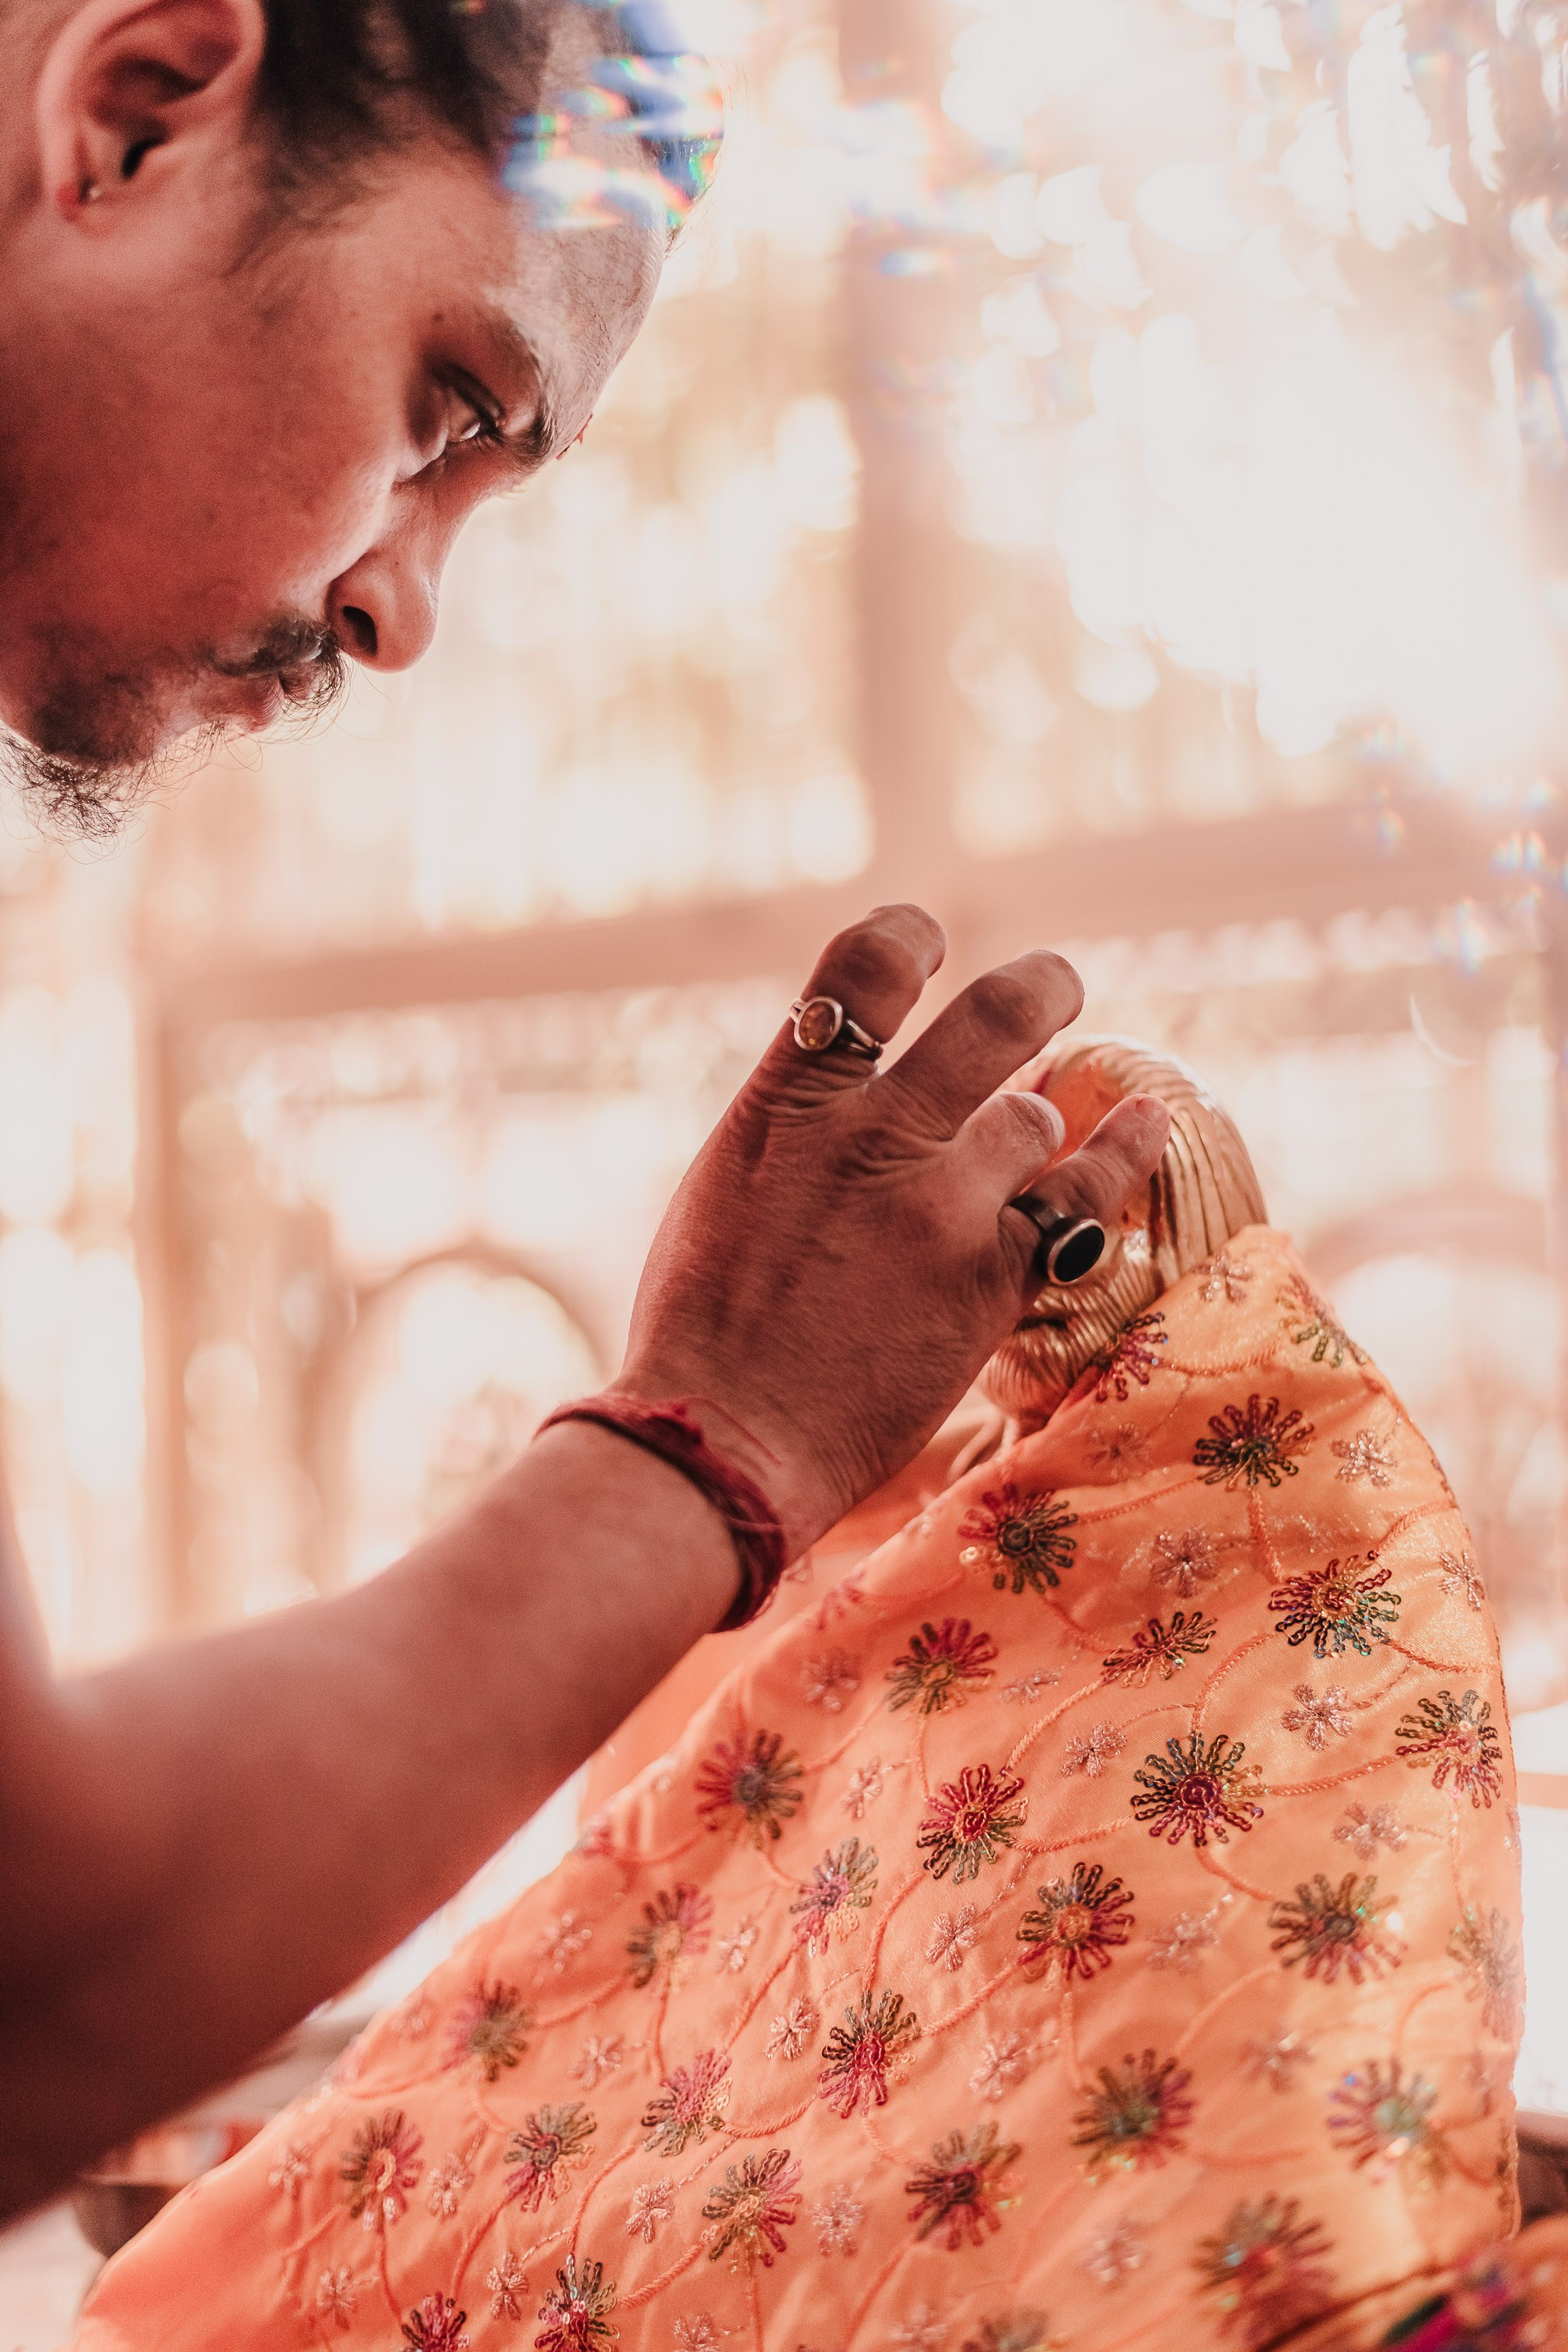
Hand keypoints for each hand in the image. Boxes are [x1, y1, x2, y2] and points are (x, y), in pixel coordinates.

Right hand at [618, 904, 1169, 1557]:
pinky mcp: (989, 1281)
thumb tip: (858, 1097)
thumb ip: (799, 1130)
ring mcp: (938, 1206)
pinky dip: (1122, 1154)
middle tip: (1055, 981)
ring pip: (1034, 1118)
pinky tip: (1148, 1126)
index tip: (930, 937)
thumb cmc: (699, 1332)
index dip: (908, 934)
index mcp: (784, 1104)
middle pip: (991, 1016)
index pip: (864, 966)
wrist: (720, 1444)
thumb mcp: (726, 1188)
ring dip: (1034, 1129)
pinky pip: (1084, 1199)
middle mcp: (869, 1135)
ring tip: (1041, 1135)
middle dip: (1037, 987)